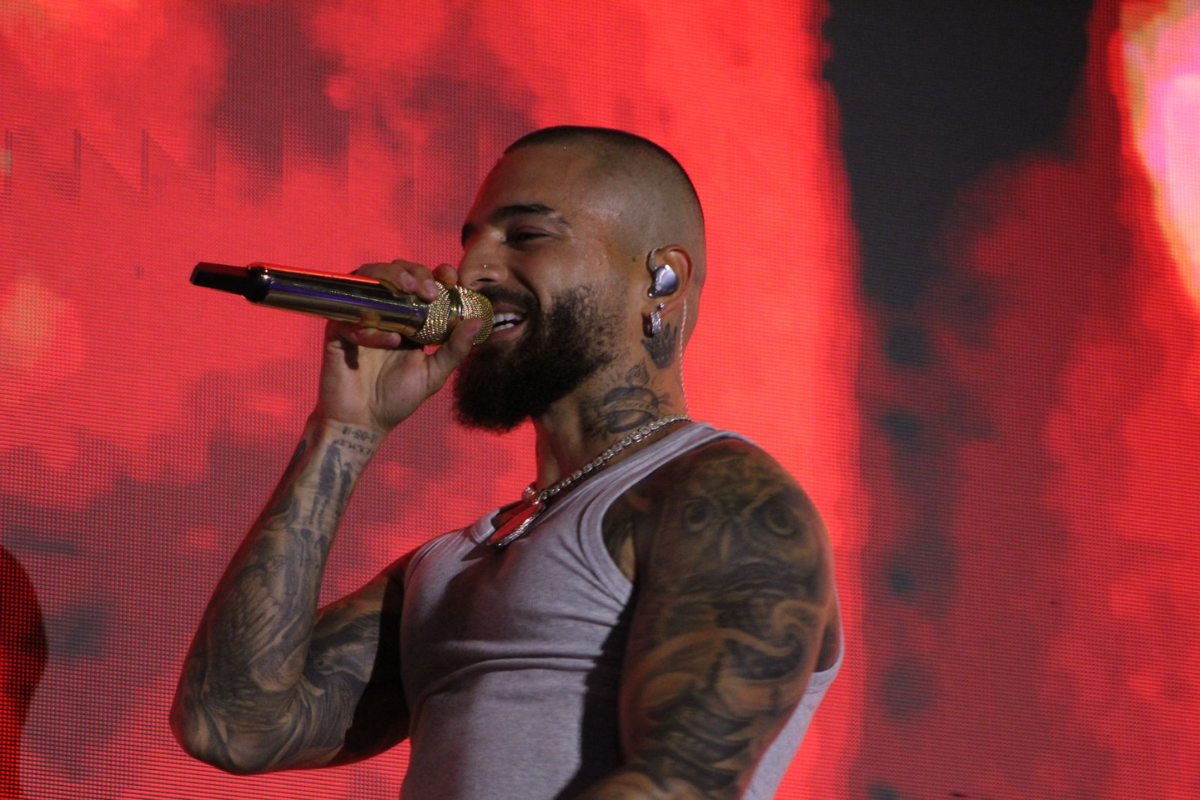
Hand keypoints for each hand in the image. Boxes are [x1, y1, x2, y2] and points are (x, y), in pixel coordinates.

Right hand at [311, 260, 483, 435]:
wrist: (363, 422)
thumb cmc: (398, 398)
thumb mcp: (434, 374)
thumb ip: (455, 349)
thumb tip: (479, 322)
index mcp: (410, 317)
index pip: (421, 281)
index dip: (436, 273)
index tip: (450, 277)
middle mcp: (385, 311)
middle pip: (396, 270)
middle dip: (416, 273)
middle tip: (430, 290)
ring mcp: (360, 317)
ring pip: (368, 277)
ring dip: (391, 278)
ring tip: (410, 292)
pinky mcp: (337, 330)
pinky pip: (351, 315)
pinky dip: (373, 325)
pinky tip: (391, 341)